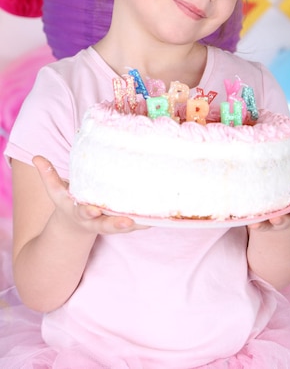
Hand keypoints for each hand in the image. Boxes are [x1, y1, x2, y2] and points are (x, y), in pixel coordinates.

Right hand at [33, 155, 149, 233]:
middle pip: (106, 225)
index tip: (92, 210)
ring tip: (150, 220)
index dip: (87, 211)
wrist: (75, 227)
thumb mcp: (56, 192)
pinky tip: (160, 217)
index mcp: (79, 212)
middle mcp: (96, 221)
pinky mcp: (122, 224)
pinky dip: (146, 222)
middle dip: (116, 224)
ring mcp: (109, 224)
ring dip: (137, 224)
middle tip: (127, 222)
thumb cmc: (69, 203)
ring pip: (124, 226)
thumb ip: (48, 175)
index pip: (83, 212)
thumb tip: (36, 157)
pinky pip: (136, 224)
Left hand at [248, 157, 289, 231]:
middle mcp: (286, 216)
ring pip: (268, 224)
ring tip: (256, 223)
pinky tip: (249, 222)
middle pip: (284, 220)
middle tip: (277, 218)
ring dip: (263, 224)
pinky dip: (253, 224)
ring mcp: (273, 220)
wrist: (281, 214)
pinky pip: (257, 225)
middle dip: (281, 220)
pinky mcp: (261, 222)